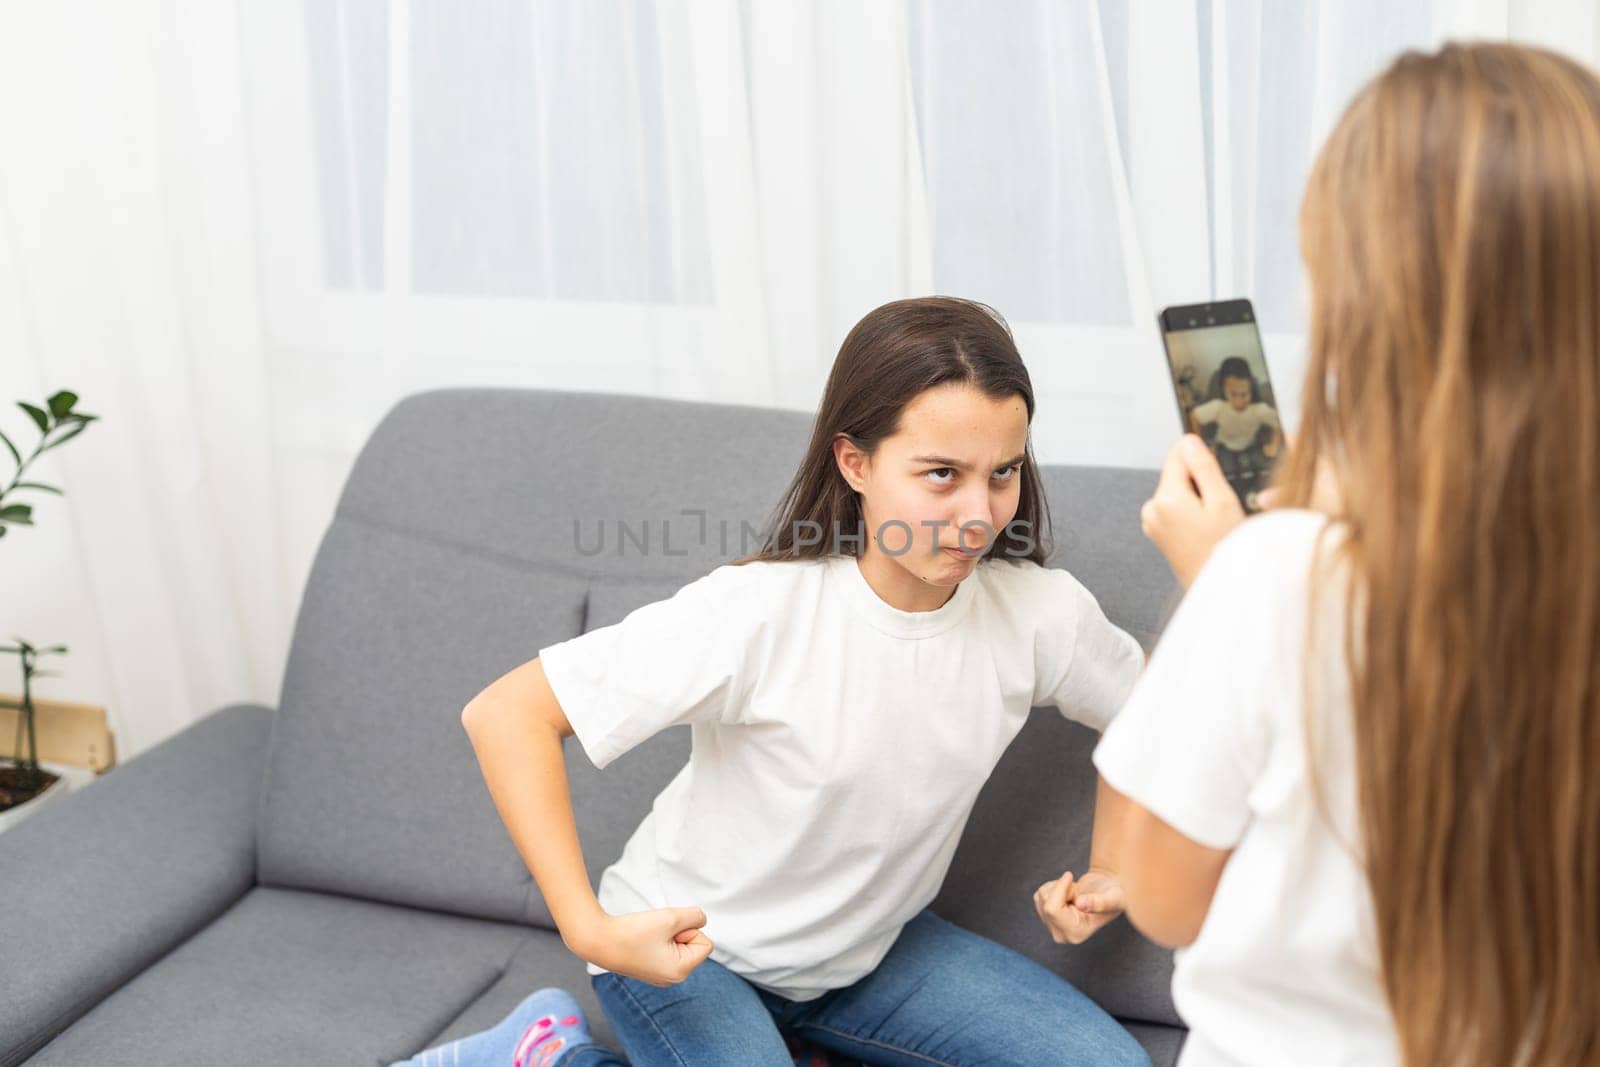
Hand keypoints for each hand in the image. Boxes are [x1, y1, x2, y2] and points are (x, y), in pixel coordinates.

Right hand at [566, 906, 714, 986]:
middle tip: (656, 932)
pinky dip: (658, 938)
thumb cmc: (632, 931)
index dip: (690, 930)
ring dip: (668, 933)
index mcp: (680, 971)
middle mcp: (672, 978)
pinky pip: (667, 948)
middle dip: (679, 932)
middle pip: (693, 944)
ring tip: (647, 935)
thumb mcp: (671, 917)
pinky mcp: (650, 969)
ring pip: (679, 944)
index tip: (667, 931)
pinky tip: (641, 940)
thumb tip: (701, 920)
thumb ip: (695, 916)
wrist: (597, 940)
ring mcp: (661, 976)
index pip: (705, 943)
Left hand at [1033, 867, 1125, 944]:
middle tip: (1078, 891)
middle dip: (1060, 888)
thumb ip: (1100, 902)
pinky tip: (1068, 895)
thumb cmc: (1114, 895)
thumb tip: (1080, 904)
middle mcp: (1062, 935)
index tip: (1070, 875)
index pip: (1052, 910)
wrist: (1106, 891)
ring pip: (1041, 897)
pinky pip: (1039, 894)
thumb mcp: (1114, 897)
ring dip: (1058, 888)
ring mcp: (1052, 926)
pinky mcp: (1045, 915)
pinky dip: (1053, 888)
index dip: (1060, 889)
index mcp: (1077, 934)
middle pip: (1045, 903)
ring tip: (1076, 894)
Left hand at [1140, 435, 1246, 587]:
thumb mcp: (1222, 501)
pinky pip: (1175, 508)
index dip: (1199, 456)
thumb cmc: (1225, 549)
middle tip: (1220, 505)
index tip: (1216, 467)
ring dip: (1197, 497)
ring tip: (1214, 520)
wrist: (1220, 589)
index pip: (1177, 455)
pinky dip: (1191, 511)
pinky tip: (1205, 527)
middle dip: (1200, 482)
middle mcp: (1152, 509)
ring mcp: (1152, 523)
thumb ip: (1203, 467)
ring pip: (1178, 491)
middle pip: (1177, 475)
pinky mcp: (1157, 533)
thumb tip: (1188, 441)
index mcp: (1165, 499)